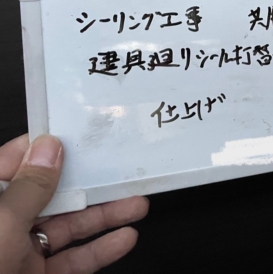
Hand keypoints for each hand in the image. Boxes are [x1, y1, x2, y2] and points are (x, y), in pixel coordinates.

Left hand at [0, 134, 148, 273]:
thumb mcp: (0, 228)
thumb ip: (28, 189)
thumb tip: (49, 148)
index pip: (16, 162)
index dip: (49, 147)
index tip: (83, 135)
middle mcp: (2, 225)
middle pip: (52, 194)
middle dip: (90, 184)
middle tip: (122, 172)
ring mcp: (20, 254)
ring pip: (68, 228)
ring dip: (105, 217)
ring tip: (137, 204)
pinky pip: (74, 260)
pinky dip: (100, 250)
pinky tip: (124, 238)